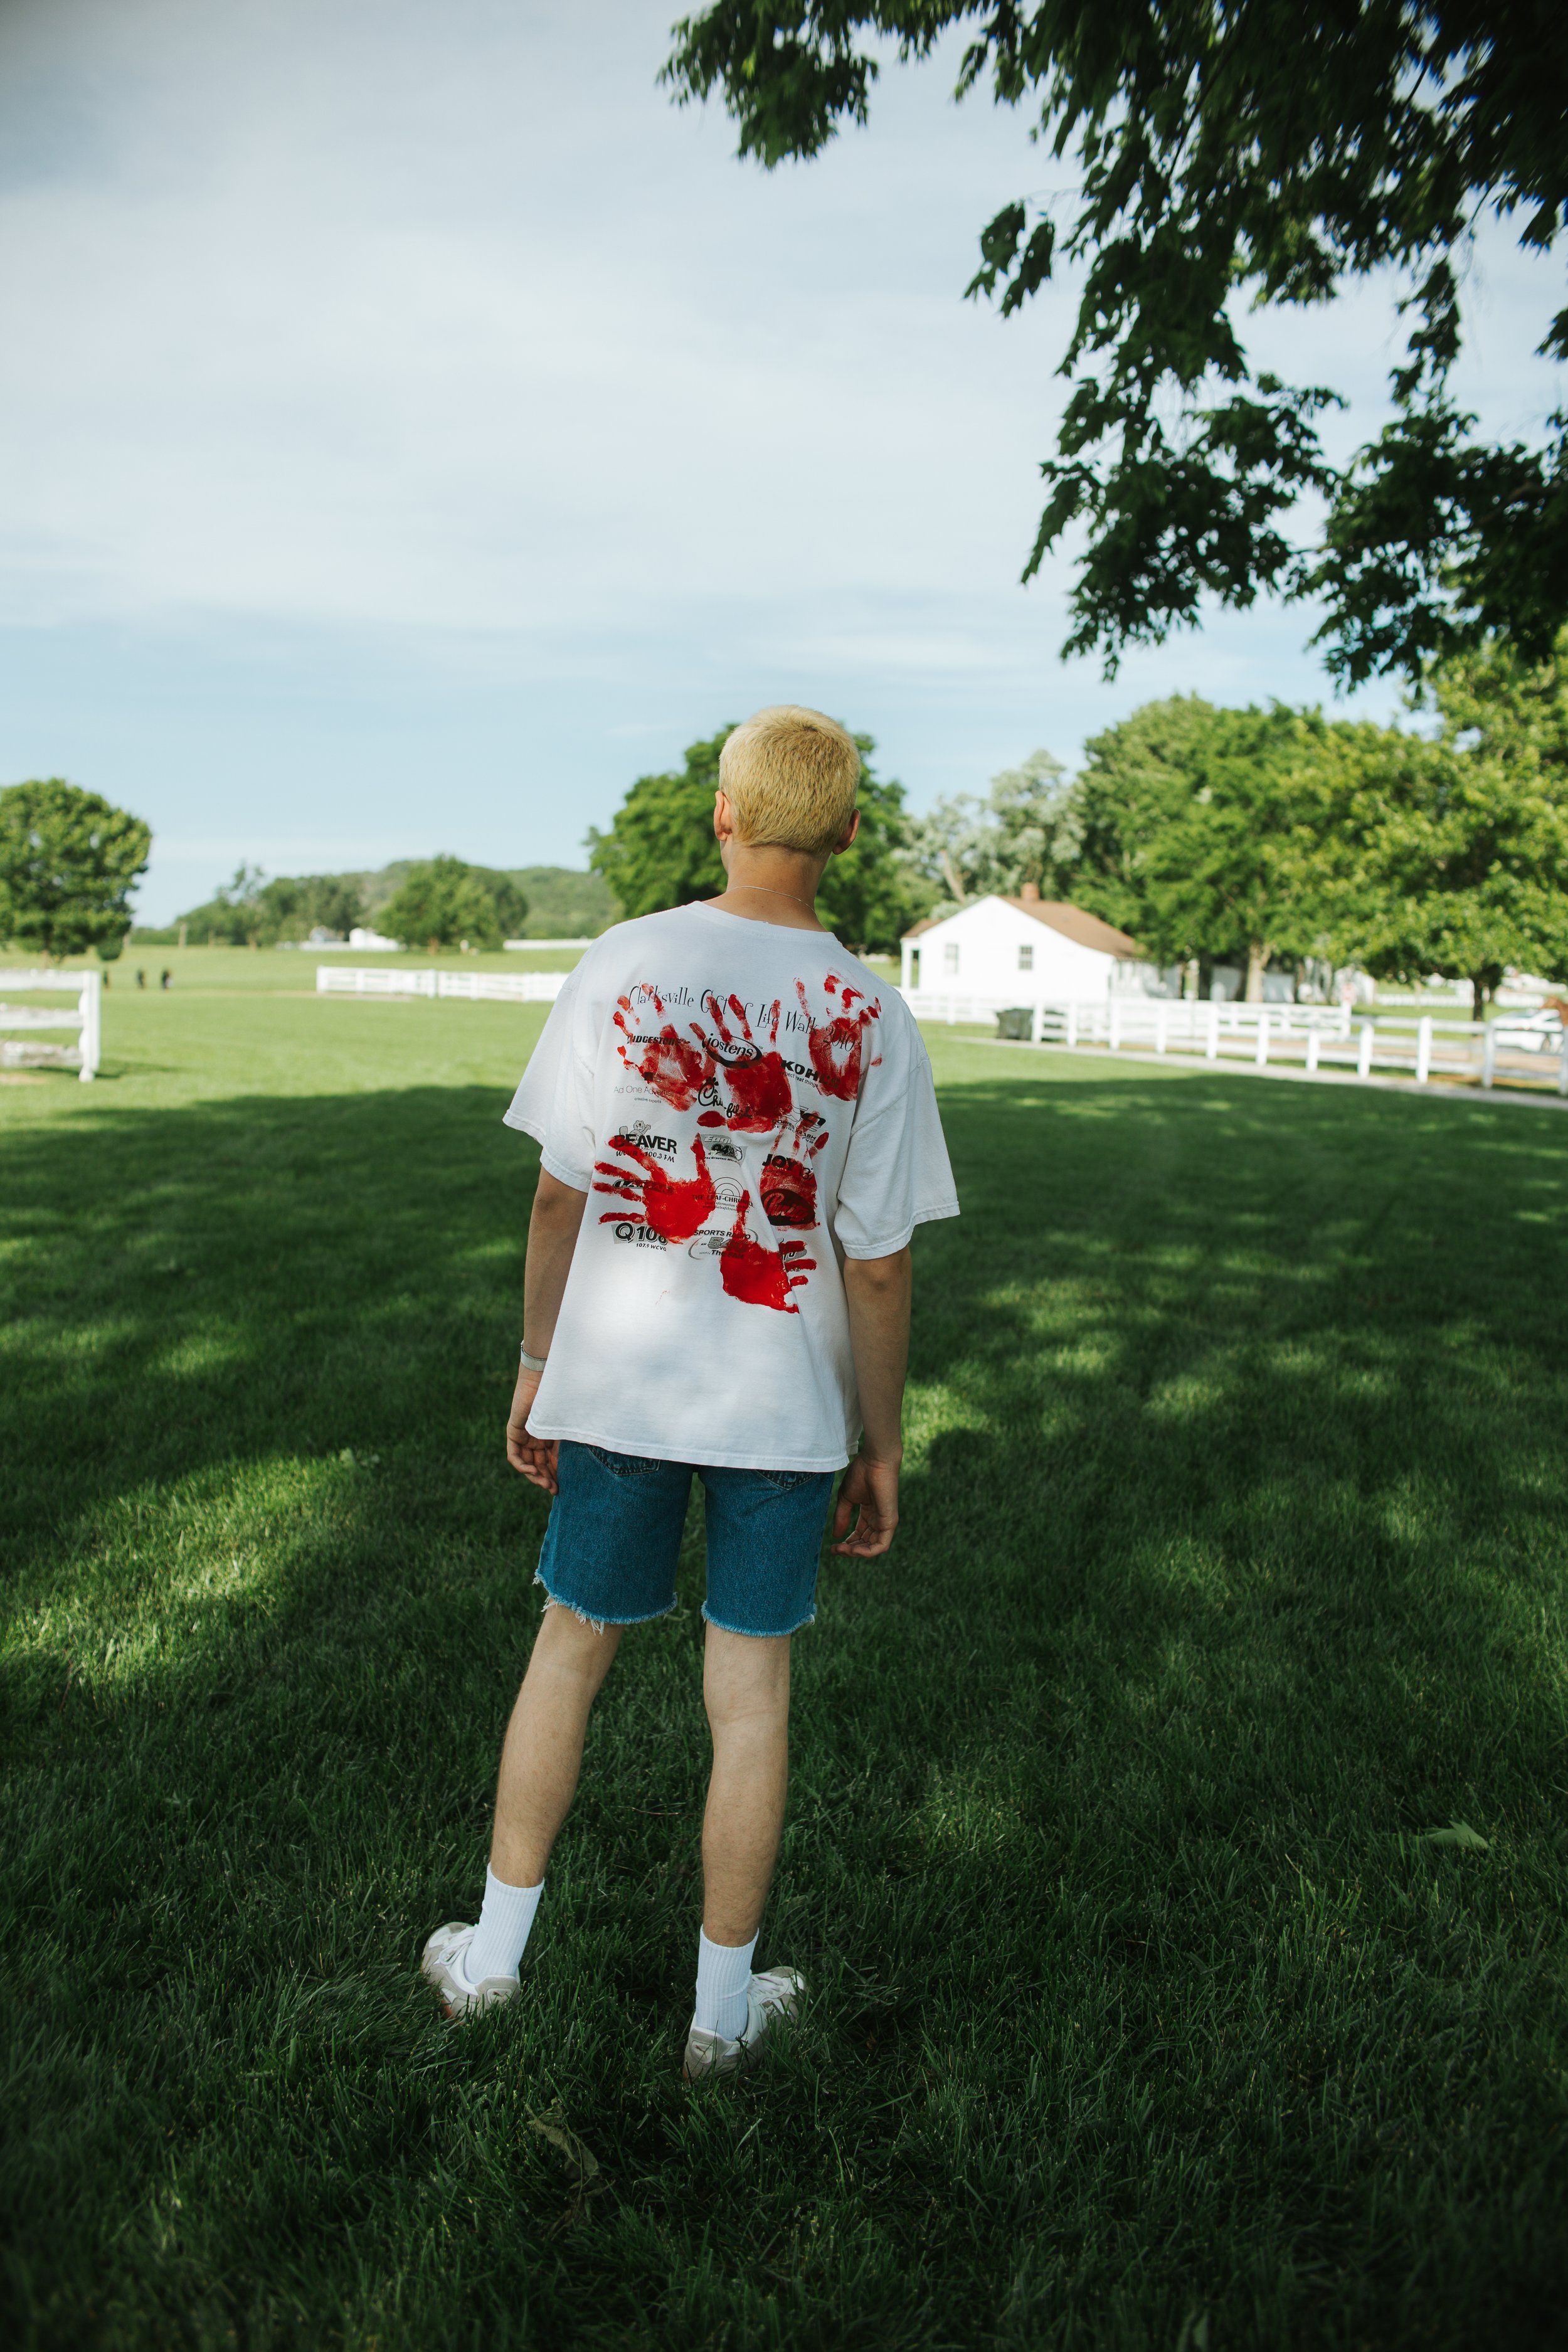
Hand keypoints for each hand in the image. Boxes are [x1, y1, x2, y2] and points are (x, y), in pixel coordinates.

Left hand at [506, 1364, 558, 1494]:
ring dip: (535, 1476)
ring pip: (527, 1464)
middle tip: (554, 1490)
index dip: (555, 1476)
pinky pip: (515, 1456)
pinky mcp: (514, 1433)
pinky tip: (533, 1471)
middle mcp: (536, 1439)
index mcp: (550, 1438)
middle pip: (539, 1466)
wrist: (547, 1379)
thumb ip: (570, 1445)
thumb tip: (582, 1469)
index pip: (551, 1462)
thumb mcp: (568, 1429)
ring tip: (546, 1484)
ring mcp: (524, 1437)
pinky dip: (522, 1466)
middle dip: (546, 1479)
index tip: (562, 1489)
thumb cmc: (563, 1399)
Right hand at [832, 1453, 898, 1557]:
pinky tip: (853, 1549)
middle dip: (849, 1550)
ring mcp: (886, 1522)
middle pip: (865, 1544)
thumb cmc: (862, 1474)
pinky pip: (881, 1546)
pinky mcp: (890, 1522)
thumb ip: (841, 1517)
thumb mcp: (846, 1499)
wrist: (875, 1461)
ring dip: (856, 1553)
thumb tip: (836, 1536)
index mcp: (870, 1513)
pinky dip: (867, 1552)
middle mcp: (879, 1519)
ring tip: (842, 1549)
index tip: (832, 1547)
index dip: (846, 1544)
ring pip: (873, 1548)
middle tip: (835, 1550)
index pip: (860, 1535)